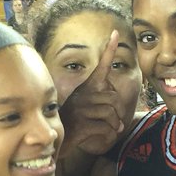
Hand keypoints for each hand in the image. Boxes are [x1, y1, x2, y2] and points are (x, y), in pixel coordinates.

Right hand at [59, 32, 127, 157]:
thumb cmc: (74, 123)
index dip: (109, 50)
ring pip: (110, 112)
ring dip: (115, 124)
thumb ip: (99, 103)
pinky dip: (109, 134)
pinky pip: (105, 127)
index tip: (115, 33)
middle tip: (117, 122)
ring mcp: (81, 109)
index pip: (100, 65)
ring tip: (112, 130)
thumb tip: (118, 111)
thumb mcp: (84, 107)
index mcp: (86, 88)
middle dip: (119, 112)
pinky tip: (105, 137)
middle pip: (112, 97)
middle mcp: (83, 95)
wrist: (56, 141)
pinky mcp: (81, 125)